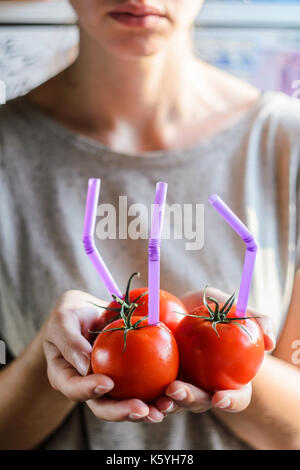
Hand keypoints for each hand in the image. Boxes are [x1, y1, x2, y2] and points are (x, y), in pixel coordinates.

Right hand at [43, 290, 163, 422]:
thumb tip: (86, 367)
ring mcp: (106, 385)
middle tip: (142, 409)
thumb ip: (70, 340)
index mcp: (64, 376)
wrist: (86, 312)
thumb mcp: (63, 318)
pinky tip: (170, 393)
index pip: (74, 388)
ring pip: (123, 403)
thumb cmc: (70, 312)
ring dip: (142, 410)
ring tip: (161, 410)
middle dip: (122, 411)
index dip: (89, 390)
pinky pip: (139, 388)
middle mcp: (85, 387)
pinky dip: (154, 393)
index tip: (108, 383)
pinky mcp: (125, 379)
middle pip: (101, 406)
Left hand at [155, 287, 275, 417]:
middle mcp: (206, 388)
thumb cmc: (218, 310)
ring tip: (158, 395)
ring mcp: (183, 384)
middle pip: (201, 403)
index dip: (230, 401)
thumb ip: (259, 321)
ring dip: (167, 403)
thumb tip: (270, 342)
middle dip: (190, 400)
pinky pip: (155, 390)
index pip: (236, 398)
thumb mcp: (237, 310)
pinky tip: (139, 390)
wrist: (186, 306)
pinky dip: (148, 393)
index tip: (219, 397)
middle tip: (177, 390)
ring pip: (176, 402)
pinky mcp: (161, 378)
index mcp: (230, 379)